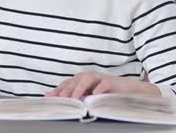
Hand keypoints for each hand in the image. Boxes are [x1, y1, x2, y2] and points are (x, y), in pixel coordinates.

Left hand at [45, 71, 160, 98]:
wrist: (126, 90)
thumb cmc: (103, 93)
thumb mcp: (87, 95)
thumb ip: (72, 95)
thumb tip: (51, 96)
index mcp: (80, 79)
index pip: (66, 83)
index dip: (58, 90)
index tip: (49, 98)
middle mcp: (88, 76)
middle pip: (74, 81)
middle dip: (66, 90)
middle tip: (60, 99)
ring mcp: (99, 77)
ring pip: (86, 80)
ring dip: (79, 89)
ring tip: (74, 98)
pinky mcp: (110, 81)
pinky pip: (102, 84)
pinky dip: (97, 90)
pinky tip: (93, 96)